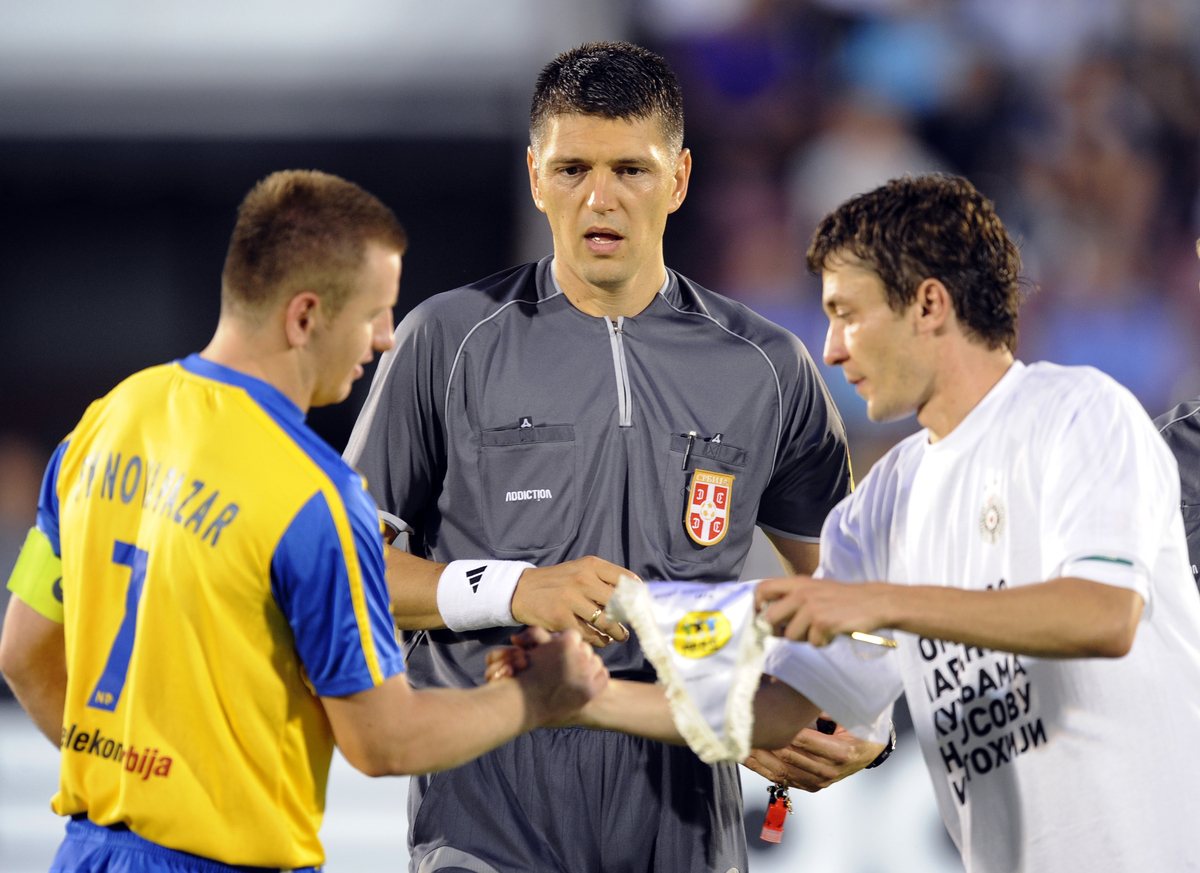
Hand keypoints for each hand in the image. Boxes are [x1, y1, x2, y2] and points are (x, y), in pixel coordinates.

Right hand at [510, 556, 631, 647]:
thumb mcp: (580, 570)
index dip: (638, 595)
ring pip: (606, 623)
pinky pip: (589, 634)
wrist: (522, 591)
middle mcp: (583, 579)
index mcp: (591, 565)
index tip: (642, 607)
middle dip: (629, 619)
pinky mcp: (561, 618)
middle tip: (631, 626)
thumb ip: (604, 579)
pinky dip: (599, 641)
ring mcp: (571, 599)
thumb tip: (634, 595)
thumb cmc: (558, 582)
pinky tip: (601, 640)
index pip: (625, 579)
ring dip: (617, 634)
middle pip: (618, 604)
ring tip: (619, 636)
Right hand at [514, 627, 608, 726]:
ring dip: (587, 666)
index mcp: (566, 642)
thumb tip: (540, 631)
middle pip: (586, 649)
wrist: (525, 704)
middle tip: (565, 666)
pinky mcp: (591, 690)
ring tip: (572, 675)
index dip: (566, 644)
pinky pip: (602, 676)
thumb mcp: (532, 648)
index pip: (574, 636)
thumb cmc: (525, 675)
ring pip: (596, 661)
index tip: (559, 653)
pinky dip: (595, 677)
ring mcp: (587, 674)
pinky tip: (582, 682)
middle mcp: (579, 656)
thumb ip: (538, 634)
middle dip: (576, 655)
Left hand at [743, 717, 884, 791]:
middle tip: (744, 728)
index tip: (762, 718)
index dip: (781, 730)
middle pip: (790, 757)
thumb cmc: (860, 726)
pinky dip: (763, 769)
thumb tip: (798, 688)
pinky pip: (784, 780)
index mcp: (841, 752)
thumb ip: (822, 705)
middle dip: (765, 743)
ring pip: (783, 771)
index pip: (804, 740)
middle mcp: (830, 771)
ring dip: (759, 758)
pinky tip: (747, 758)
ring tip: (739, 742)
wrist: (871, 750)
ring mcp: (821, 781)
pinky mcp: (812, 786)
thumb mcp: (848, 713)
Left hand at [755, 575, 891, 645]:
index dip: (756, 605)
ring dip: (804, 638)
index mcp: (797, 582)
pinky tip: (832, 634)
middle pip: (770, 617)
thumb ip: (794, 597)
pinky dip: (822, 643)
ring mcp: (812, 607)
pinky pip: (812, 642)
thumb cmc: (843, 598)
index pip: (762, 588)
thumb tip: (770, 617)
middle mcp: (801, 592)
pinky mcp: (823, 622)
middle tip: (793, 632)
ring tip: (819, 630)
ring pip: (790, 635)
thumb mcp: (815, 589)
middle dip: (778, 630)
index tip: (761, 618)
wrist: (875, 602)